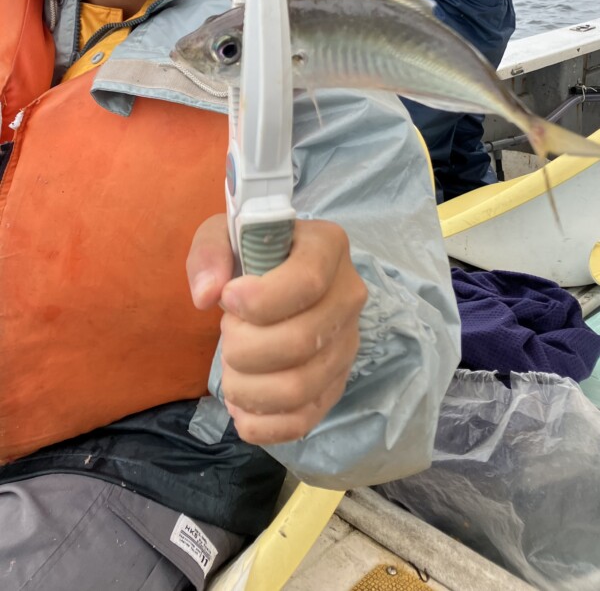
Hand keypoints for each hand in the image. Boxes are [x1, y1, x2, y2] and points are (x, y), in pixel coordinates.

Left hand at [187, 214, 366, 444]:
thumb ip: (209, 253)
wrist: (272, 275)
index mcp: (328, 247)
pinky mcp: (336, 382)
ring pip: (300, 387)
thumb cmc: (249, 251)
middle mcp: (349, 295)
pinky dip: (264, 425)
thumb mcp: (223, 234)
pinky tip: (241, 408)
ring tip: (231, 370)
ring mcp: (347, 343)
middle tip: (227, 334)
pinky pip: (305, 420)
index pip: (306, 282)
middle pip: (301, 341)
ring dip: (248, 387)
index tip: (227, 300)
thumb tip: (208, 294)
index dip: (260, 300)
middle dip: (244, 347)